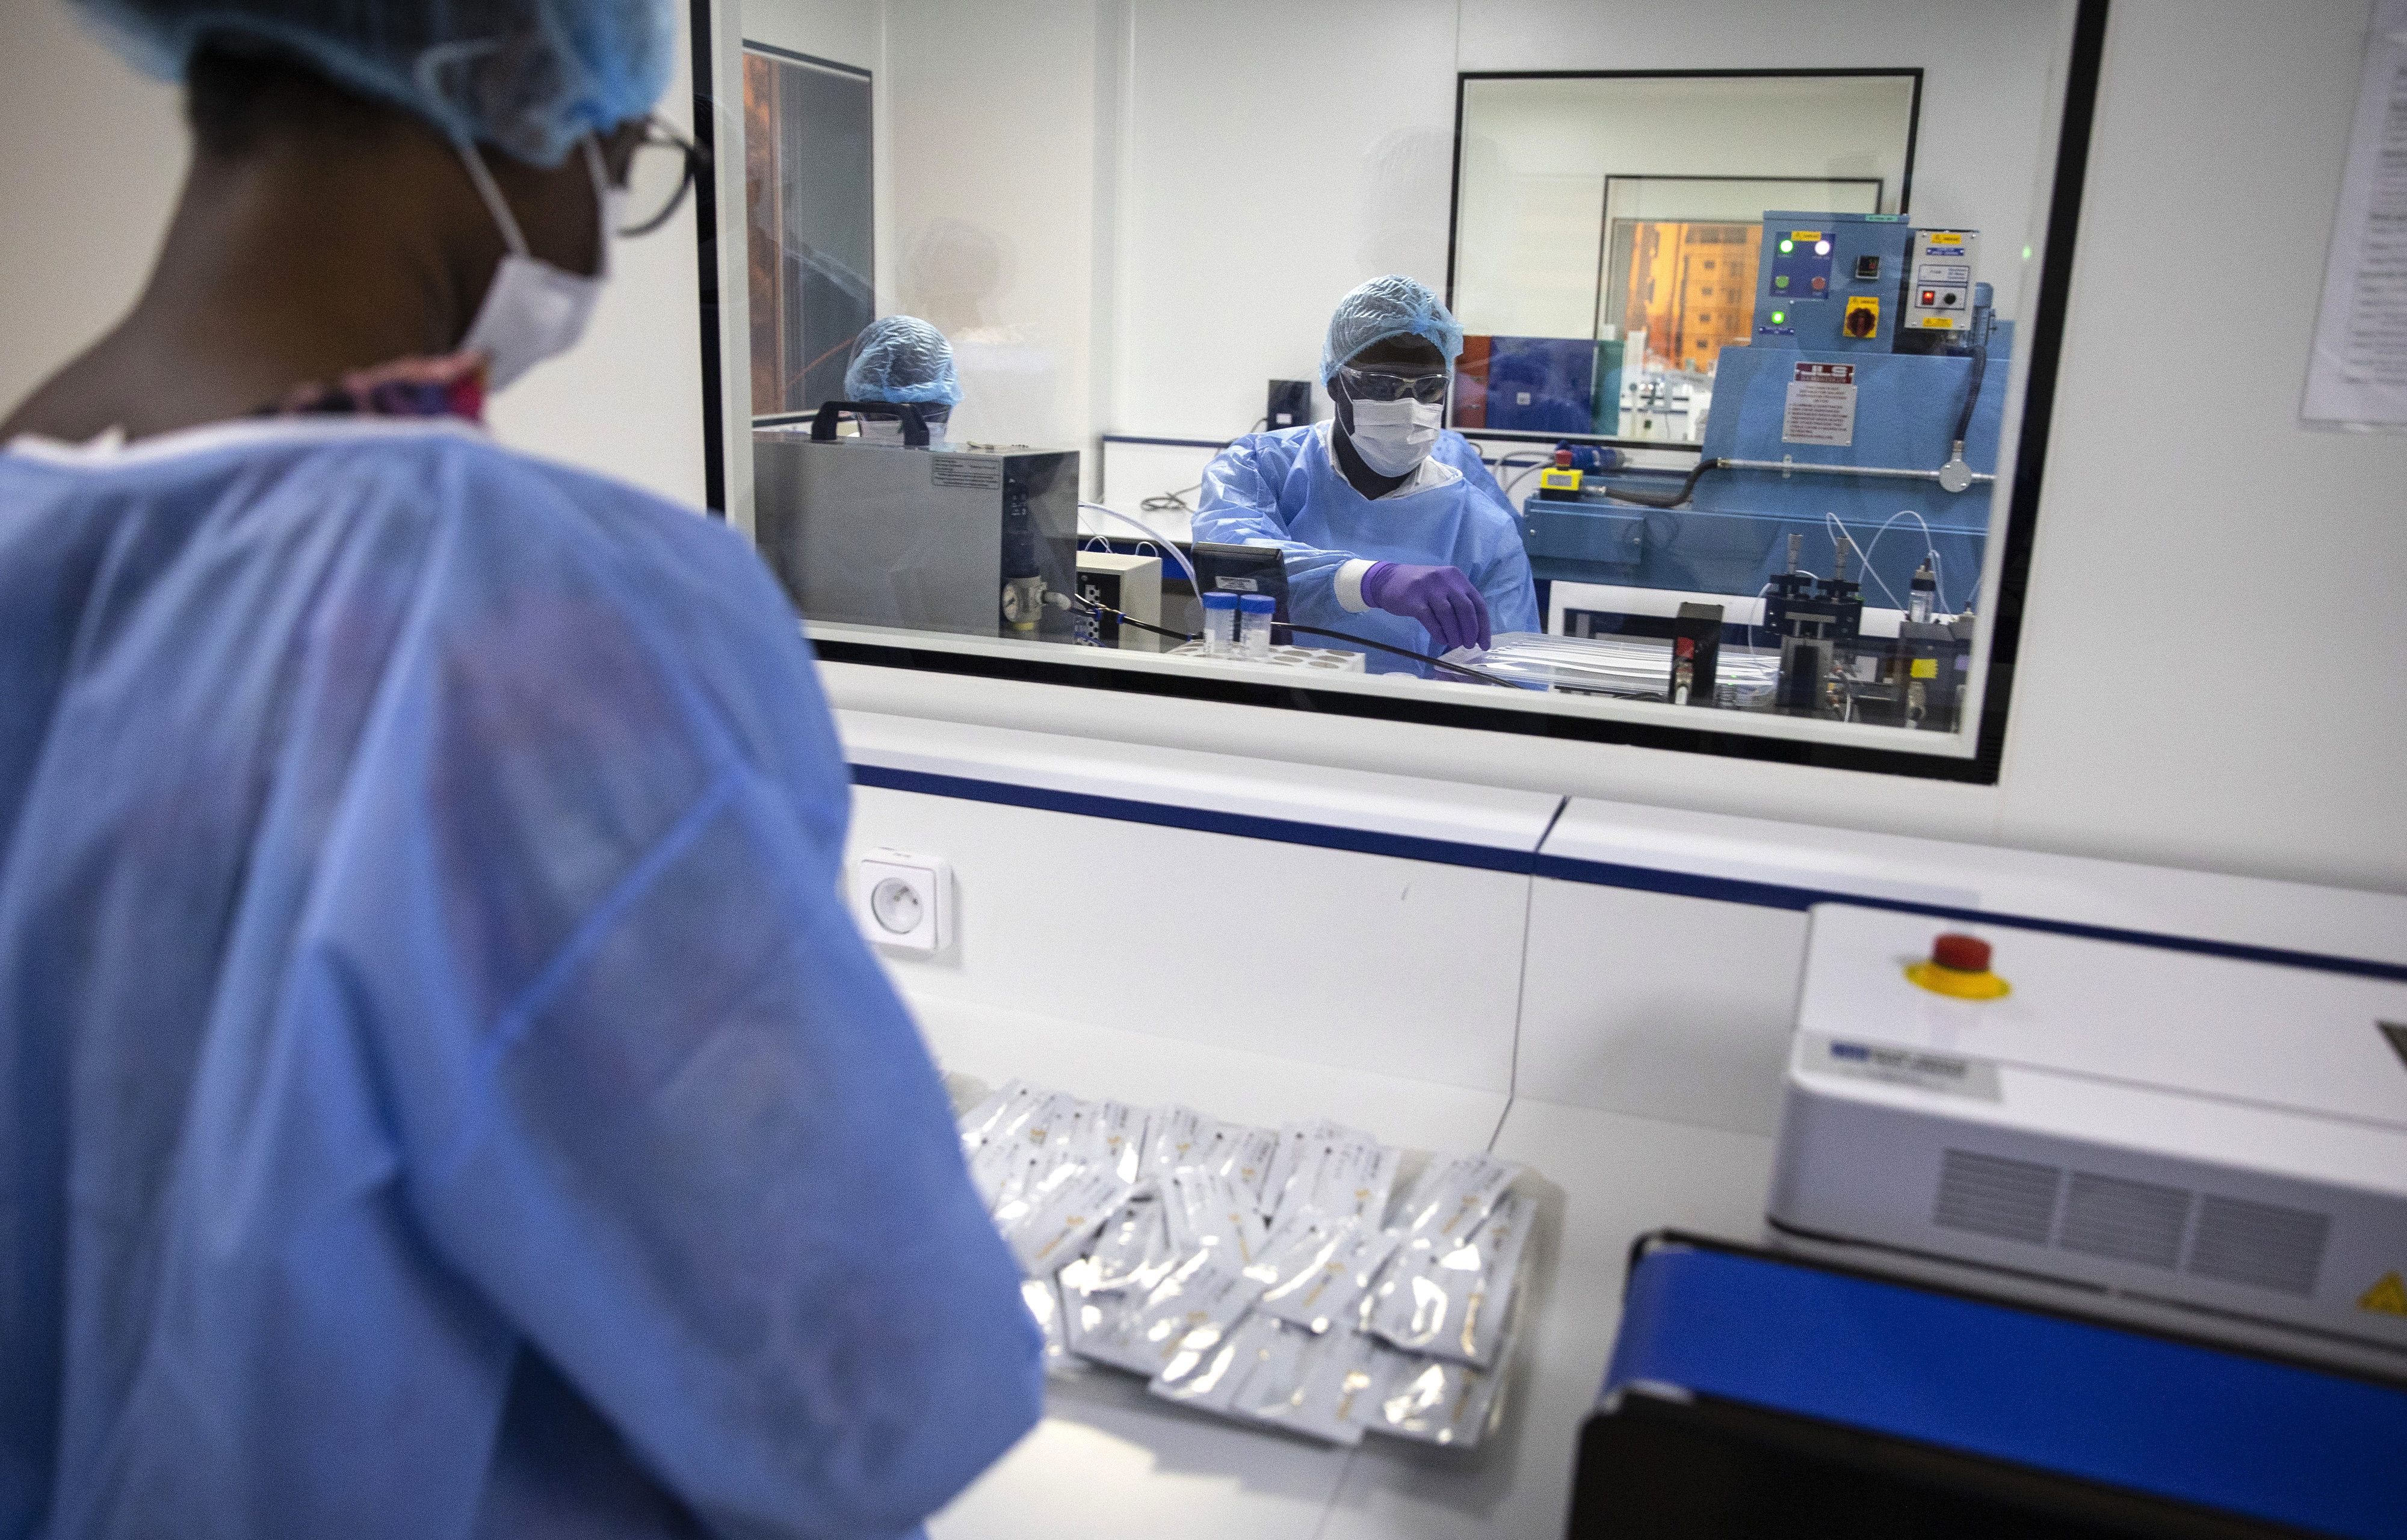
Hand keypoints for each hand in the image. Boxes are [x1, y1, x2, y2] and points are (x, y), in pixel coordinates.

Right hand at [1361, 562, 1490, 651]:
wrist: (1387, 580)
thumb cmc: (1420, 588)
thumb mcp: (1442, 587)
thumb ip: (1457, 603)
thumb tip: (1472, 632)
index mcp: (1457, 578)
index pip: (1477, 603)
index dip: (1483, 626)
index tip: (1483, 643)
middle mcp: (1445, 580)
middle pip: (1465, 609)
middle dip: (1470, 631)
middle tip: (1468, 646)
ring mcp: (1429, 588)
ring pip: (1448, 615)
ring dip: (1454, 634)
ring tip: (1454, 644)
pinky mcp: (1414, 599)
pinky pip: (1430, 620)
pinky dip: (1438, 633)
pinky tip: (1441, 640)